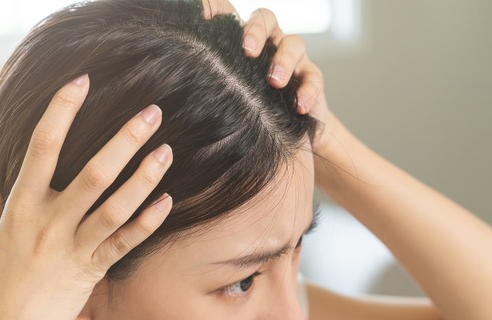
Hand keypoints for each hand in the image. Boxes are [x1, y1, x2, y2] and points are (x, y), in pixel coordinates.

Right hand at [0, 74, 172, 319]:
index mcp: (19, 209)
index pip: (40, 149)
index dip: (60, 112)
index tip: (80, 83)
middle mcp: (48, 224)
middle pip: (93, 173)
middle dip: (124, 140)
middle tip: (151, 112)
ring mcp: (72, 249)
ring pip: (116, 207)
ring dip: (144, 178)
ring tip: (166, 150)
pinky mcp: (90, 273)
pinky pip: (124, 244)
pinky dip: (146, 223)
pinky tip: (167, 201)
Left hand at [203, 0, 330, 149]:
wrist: (283, 135)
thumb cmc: (245, 109)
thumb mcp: (222, 93)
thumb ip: (206, 76)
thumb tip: (176, 66)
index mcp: (246, 42)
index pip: (236, 17)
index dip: (226, 12)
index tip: (213, 23)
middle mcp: (270, 45)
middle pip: (268, 20)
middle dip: (256, 32)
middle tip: (247, 51)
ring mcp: (294, 61)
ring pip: (294, 44)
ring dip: (284, 60)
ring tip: (274, 82)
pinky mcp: (311, 82)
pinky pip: (315, 79)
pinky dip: (308, 91)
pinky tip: (299, 106)